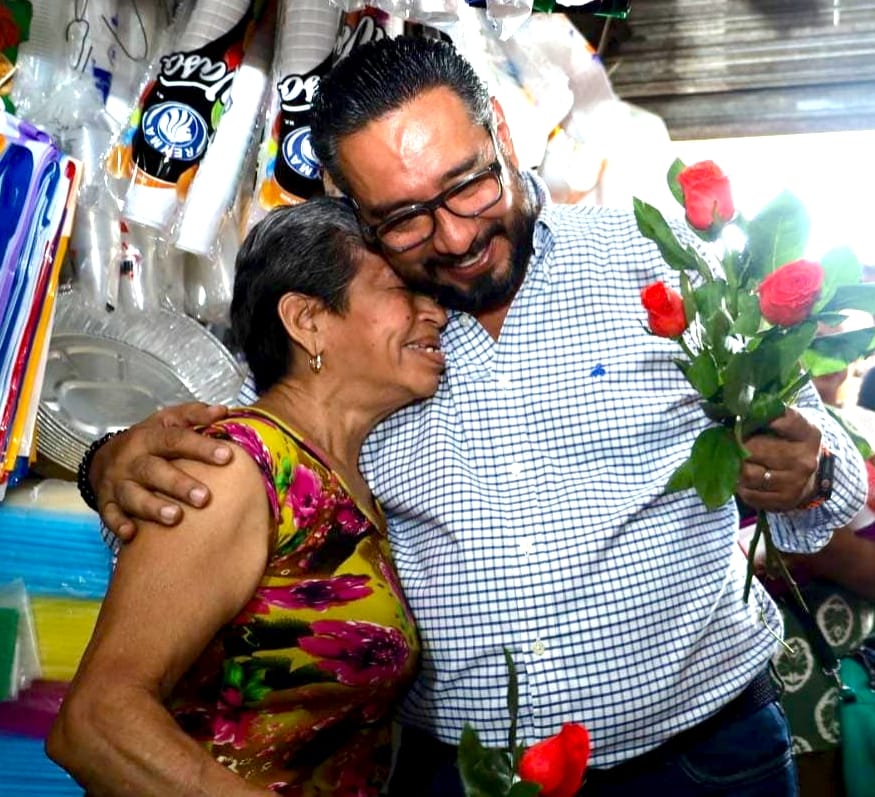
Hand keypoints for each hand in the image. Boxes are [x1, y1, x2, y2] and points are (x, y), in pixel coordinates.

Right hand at [90, 403, 231, 540]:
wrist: (103, 457)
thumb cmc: (149, 440)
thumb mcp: (168, 420)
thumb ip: (194, 415)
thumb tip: (223, 411)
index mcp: (150, 437)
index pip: (176, 439)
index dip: (201, 447)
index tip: (226, 456)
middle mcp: (132, 459)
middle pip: (154, 470)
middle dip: (179, 484)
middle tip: (204, 498)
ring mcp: (118, 482)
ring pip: (133, 495)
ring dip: (152, 507)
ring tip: (174, 517)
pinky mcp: (106, 502)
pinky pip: (110, 515)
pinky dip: (119, 524)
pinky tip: (132, 534)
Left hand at [736, 408, 820, 511]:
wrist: (811, 477)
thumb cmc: (790, 443)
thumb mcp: (789, 423)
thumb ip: (768, 415)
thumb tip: (736, 411)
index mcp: (809, 433)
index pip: (784, 420)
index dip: (760, 417)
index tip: (744, 415)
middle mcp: (805, 459)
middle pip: (753, 449)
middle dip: (737, 444)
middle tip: (729, 440)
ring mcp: (795, 482)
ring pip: (747, 473)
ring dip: (735, 466)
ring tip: (735, 459)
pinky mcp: (783, 500)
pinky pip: (748, 492)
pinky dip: (740, 485)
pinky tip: (743, 477)